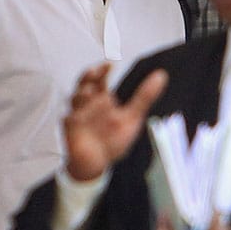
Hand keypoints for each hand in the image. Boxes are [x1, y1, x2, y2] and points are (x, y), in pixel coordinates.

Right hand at [63, 63, 167, 181]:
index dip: (102, 70)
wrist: (97, 164)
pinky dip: (79, 116)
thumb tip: (161, 76)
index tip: (110, 64)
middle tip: (96, 72)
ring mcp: (77, 114)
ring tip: (98, 96)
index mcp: (100, 98)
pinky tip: (85, 116)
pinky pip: (72, 118)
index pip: (99, 79)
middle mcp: (86, 104)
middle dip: (88, 77)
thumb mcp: (132, 117)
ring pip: (77, 98)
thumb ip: (144, 97)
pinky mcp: (69, 128)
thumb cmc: (111, 140)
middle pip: (83, 83)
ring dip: (86, 96)